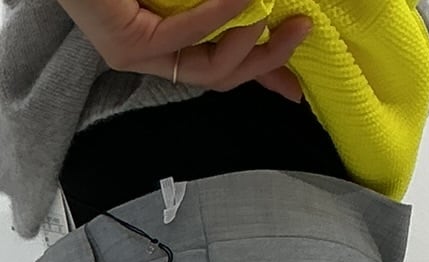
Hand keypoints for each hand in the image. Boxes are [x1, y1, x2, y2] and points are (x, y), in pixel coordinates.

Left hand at [54, 0, 311, 104]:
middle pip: (221, 76)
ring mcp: (136, 55)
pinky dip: (220, 17)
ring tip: (273, 14)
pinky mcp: (126, 45)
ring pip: (207, 67)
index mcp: (162, 43)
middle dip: (267, 59)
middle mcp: (149, 58)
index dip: (263, 75)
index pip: (221, 68)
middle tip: (302, 31)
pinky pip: (186, 36)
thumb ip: (222, 4)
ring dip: (248, 40)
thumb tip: (259, 6)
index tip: (299, 85)